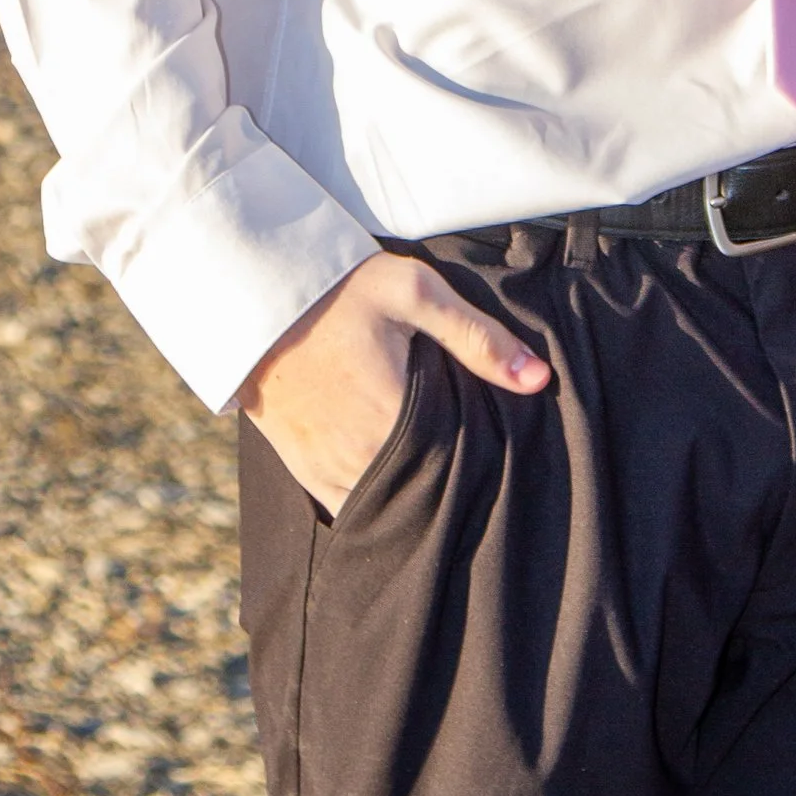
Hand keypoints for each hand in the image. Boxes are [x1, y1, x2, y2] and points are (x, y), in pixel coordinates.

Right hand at [236, 251, 550, 516]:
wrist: (257, 293)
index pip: (454, 469)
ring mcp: (325, 468)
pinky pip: (344, 507)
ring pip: (383, 507)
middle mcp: (358, 455)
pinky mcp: (303, 470)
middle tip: (479, 473)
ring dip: (411, 499)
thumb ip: (477, 337)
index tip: (503, 461)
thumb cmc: (341, 288)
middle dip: (450, 488)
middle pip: (421, 493)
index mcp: (392, 416)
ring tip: (440, 480)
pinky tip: (397, 487)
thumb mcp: (415, 291)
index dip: (482, 469)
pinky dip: (372, 503)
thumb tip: (538, 379)